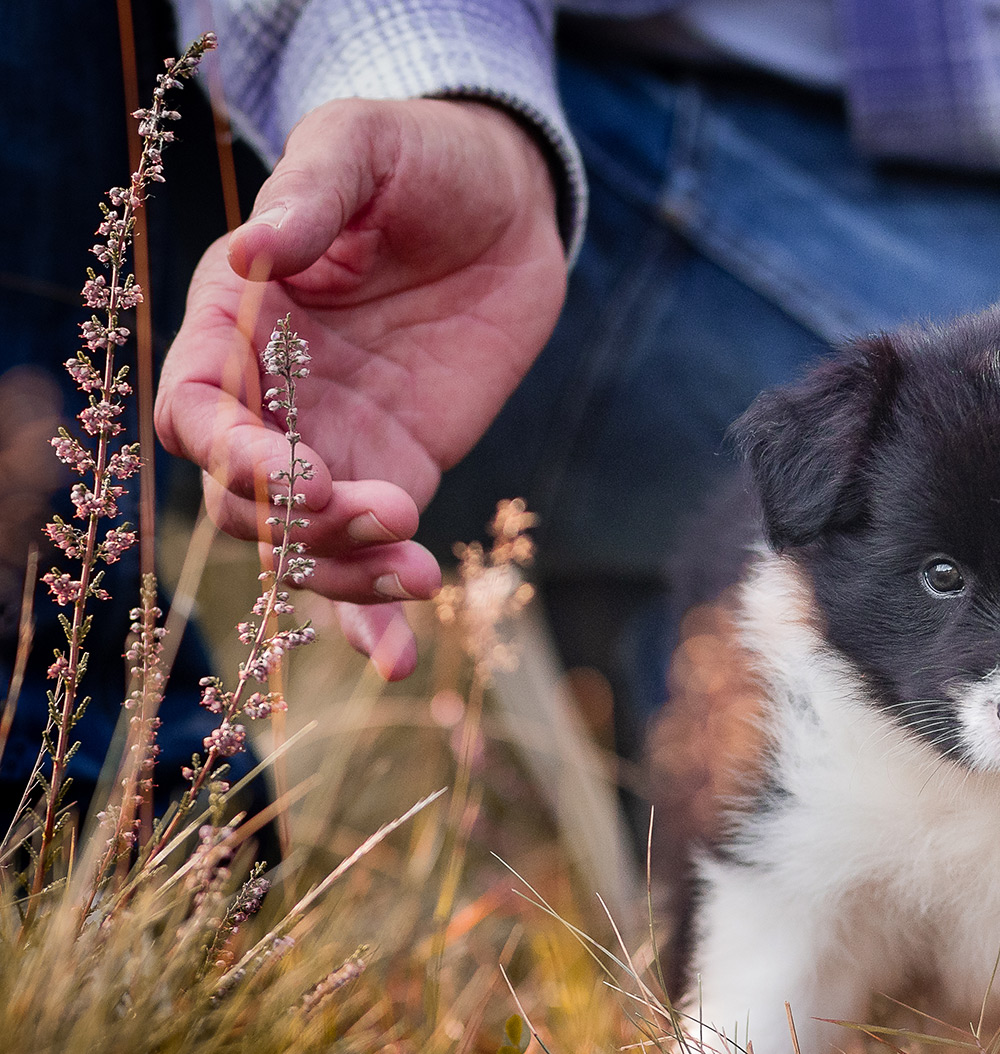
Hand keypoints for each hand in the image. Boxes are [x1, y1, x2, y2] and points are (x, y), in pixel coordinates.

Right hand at [157, 97, 567, 679]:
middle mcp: (269, 393)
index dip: (238, 456)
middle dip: (300, 526)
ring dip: (345, 574)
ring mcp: (332, 440)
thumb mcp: (365, 148)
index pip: (195, 413)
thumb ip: (313, 196)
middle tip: (385, 510)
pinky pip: (369, 554)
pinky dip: (373, 611)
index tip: (307, 472)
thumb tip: (259, 249)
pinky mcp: (398, 468)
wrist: (503, 199)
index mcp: (233, 321)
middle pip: (240, 498)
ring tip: (417, 573)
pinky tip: (397, 658)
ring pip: (301, 544)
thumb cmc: (417, 158)